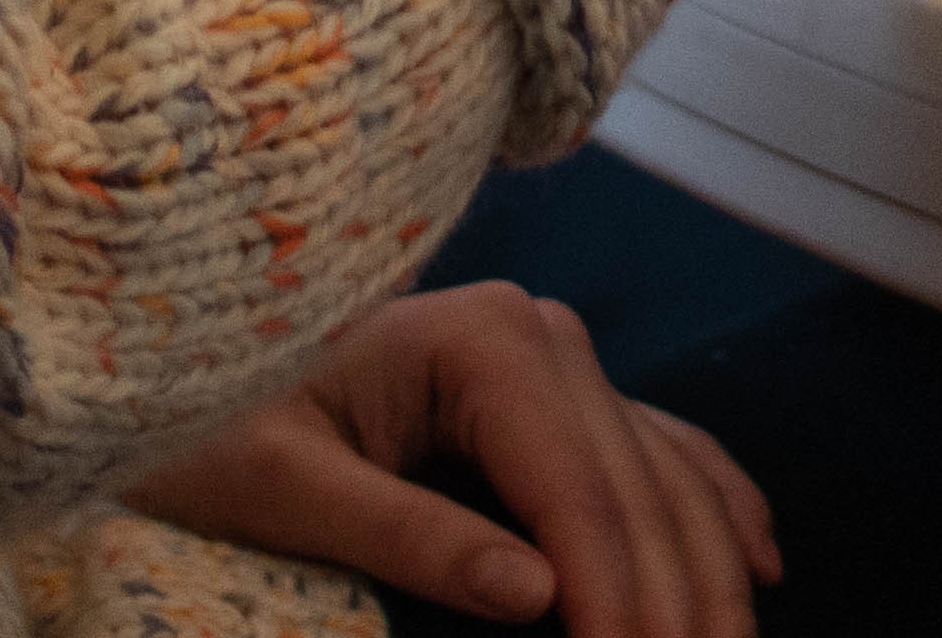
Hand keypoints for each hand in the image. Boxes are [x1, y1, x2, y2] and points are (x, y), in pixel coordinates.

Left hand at [120, 283, 774, 637]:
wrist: (183, 356)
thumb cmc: (216, 425)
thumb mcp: (285, 489)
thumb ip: (409, 537)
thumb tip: (540, 598)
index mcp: (483, 341)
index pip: (579, 501)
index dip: (618, 607)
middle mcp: (541, 333)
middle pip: (638, 497)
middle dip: (674, 609)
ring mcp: (556, 355)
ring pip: (668, 480)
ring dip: (709, 580)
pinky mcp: (554, 387)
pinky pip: (662, 449)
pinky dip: (715, 506)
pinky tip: (758, 566)